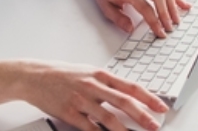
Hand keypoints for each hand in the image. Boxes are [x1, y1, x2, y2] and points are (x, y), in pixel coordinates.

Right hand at [16, 60, 167, 130]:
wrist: (35, 76)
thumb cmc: (64, 75)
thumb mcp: (89, 73)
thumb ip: (108, 85)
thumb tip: (130, 97)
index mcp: (101, 75)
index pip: (131, 87)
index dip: (149, 98)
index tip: (162, 107)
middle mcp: (93, 86)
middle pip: (124, 102)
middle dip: (142, 116)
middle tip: (155, 126)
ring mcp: (81, 100)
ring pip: (108, 118)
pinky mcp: (69, 113)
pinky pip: (89, 128)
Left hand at [86, 0, 189, 37]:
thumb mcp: (105, 7)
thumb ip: (118, 19)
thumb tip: (131, 29)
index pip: (145, 7)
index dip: (154, 21)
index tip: (160, 32)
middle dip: (166, 14)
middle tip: (170, 27)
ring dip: (174, 5)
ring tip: (177, 20)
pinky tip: (185, 5)